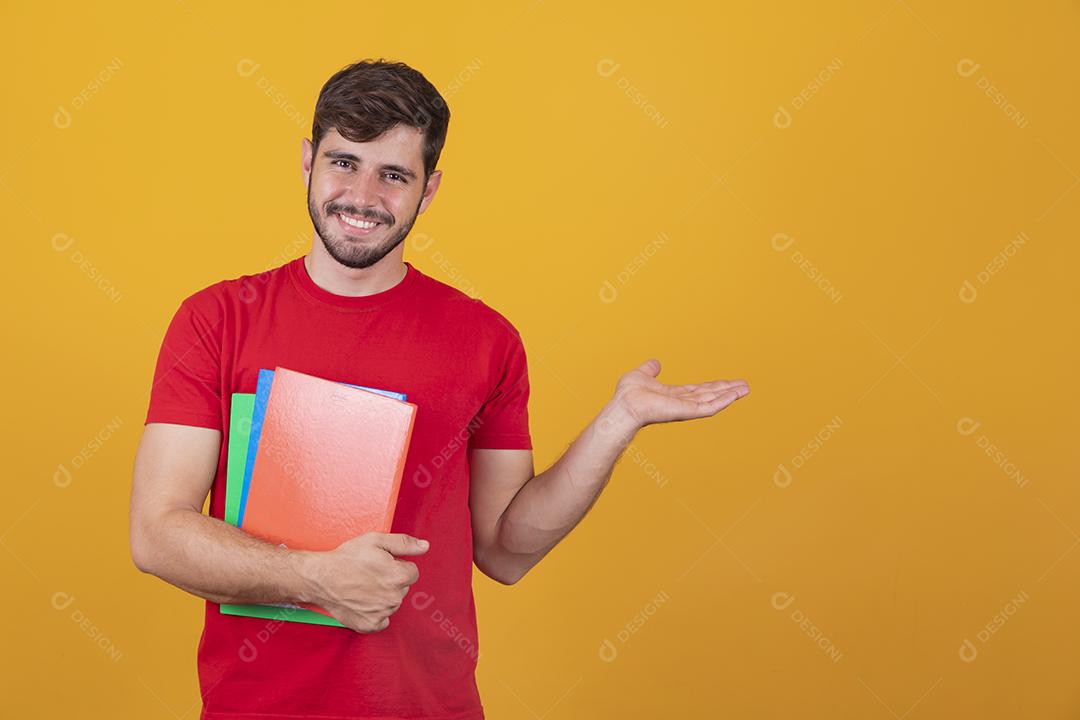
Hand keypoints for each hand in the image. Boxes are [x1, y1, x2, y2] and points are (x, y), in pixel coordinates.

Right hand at [299, 532, 429, 632]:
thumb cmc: (347, 558)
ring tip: (364, 587)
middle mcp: (394, 598)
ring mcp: (382, 613)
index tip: (382, 564)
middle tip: (371, 574)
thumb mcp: (376, 541)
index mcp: (398, 577)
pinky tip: (363, 602)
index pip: (412, 572)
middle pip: (403, 588)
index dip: (398, 566)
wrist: (320, 578)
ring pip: (393, 603)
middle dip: (392, 581)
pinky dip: (375, 612)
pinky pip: (383, 619)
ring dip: (384, 596)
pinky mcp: (370, 625)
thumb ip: (404, 543)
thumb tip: (425, 546)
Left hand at [611, 358, 749, 427]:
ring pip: (713, 401)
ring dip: (730, 395)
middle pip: (709, 395)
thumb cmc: (628, 394)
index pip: (698, 391)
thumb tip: (655, 363)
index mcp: (673, 395)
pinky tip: (734, 395)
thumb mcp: (641, 375)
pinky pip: (708, 407)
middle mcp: (681, 403)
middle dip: (727, 390)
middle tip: (744, 386)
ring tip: (745, 388)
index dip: (713, 386)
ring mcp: (685, 408)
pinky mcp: (686, 412)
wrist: (624, 405)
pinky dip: (722, 402)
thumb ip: (650, 370)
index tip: (727, 382)